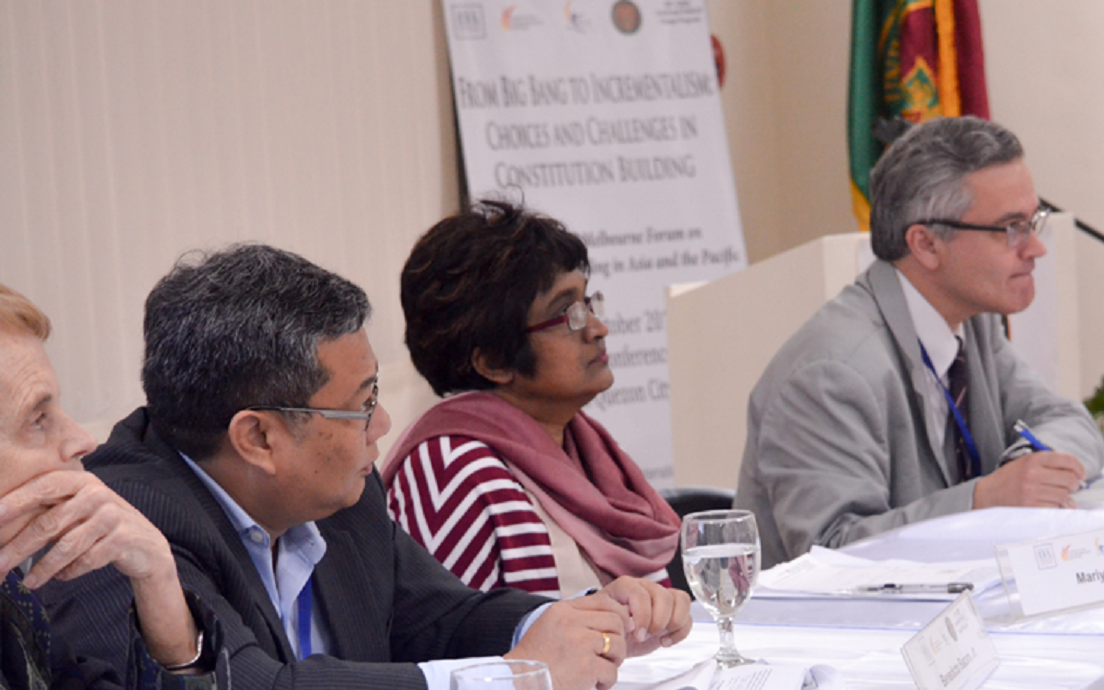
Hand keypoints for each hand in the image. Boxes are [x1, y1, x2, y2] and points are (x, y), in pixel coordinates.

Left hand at [0, 470, 199, 668]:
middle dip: (19, 546)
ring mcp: (111, 516)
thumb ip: (49, 510)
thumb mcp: (78, 509)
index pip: (44, 486)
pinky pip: (87, 560)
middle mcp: (97, 494)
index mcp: (82, 481)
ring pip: (67, 545)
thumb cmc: (100, 526)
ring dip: (43, 568)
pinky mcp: (122, 539)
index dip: (17, 501)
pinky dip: (69, 572)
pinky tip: (60, 577)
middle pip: (49, 522)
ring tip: (27, 582)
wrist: (145, 544)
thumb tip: (3, 525)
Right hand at [507, 595, 625, 689]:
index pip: (604, 601)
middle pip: (616, 622)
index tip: (618, 630)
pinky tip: (596, 684)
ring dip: (615, 661)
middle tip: (609, 655)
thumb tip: (612, 616)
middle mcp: (572, 622)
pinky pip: (612, 671)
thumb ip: (575, 617)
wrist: (521, 681)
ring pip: (618, 645)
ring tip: (602, 671)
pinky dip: (607, 681)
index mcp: (563, 610)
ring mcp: (580, 643)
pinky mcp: (586, 666)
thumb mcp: (550, 625)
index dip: (618, 615)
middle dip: (618, 640)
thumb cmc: (536, 659)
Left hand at [591, 577, 692, 655]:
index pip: (641, 594)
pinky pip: (688, 616)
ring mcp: (662, 596)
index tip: (637, 635)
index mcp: (626, 585)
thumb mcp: (606, 622)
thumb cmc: (609, 626)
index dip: (642, 616)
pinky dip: (680, 632)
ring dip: (673, 624)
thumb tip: (631, 623)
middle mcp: (646, 586)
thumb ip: (616, 617)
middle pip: (664, 597)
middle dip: (658, 621)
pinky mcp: (674, 611)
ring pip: (681, 601)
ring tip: (658, 637)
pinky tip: (665, 642)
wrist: (614, 636)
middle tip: (645, 636)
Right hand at [973, 451, 1085, 508]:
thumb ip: (1047, 464)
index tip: (1081, 474)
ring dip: (1064, 498)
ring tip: (1056, 497)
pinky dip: (1055, 507)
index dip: (1079, 468)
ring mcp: (1031, 491)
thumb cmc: (1007, 480)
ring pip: (1064, 496)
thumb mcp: (1023, 463)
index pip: (1067, 460)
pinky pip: (1055, 508)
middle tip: (1070, 487)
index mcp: (1032, 460)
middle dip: (1074, 485)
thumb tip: (1075, 474)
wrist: (986, 495)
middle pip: (1070, 480)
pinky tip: (1049, 504)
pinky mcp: (1030, 507)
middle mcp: (1033, 474)